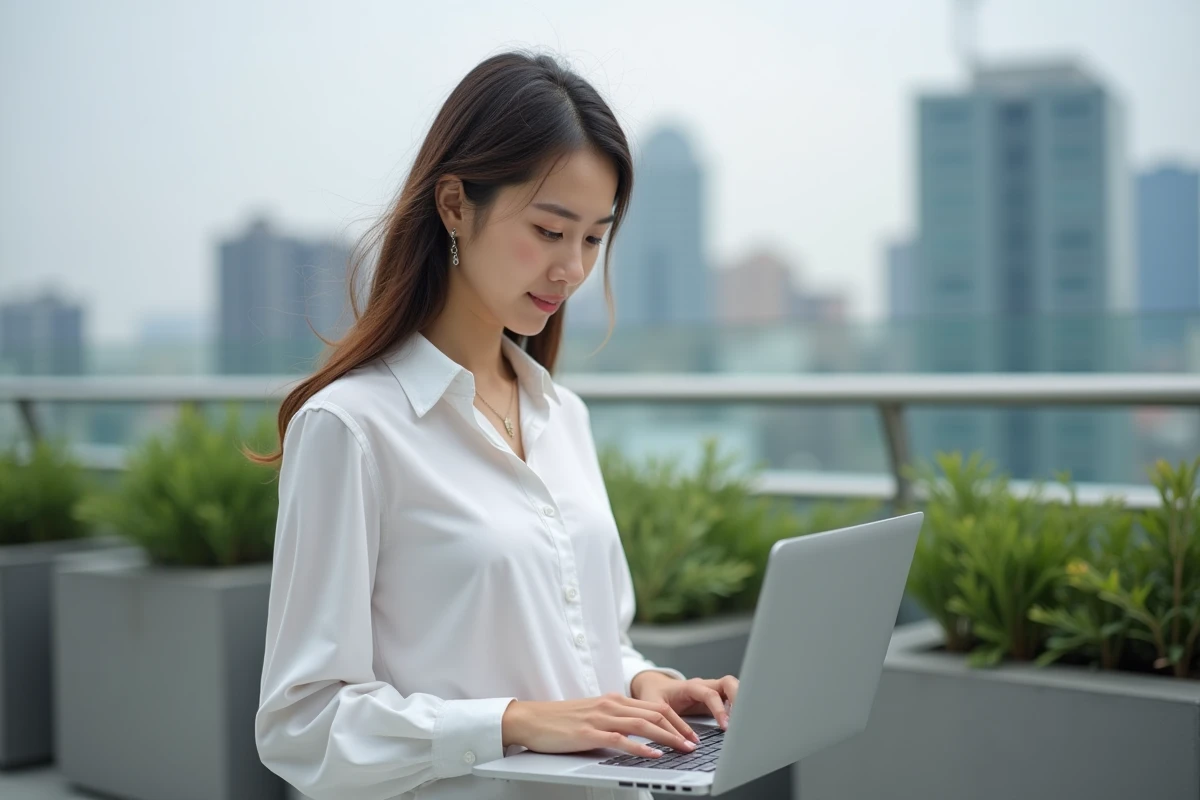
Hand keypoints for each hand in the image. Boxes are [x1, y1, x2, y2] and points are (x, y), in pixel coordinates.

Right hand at [501, 693, 702, 758]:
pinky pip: (621, 740)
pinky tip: (653, 754)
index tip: (690, 732)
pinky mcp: (589, 734)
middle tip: (694, 742)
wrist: (530, 719)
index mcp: (613, 699)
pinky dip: (641, 748)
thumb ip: (615, 720)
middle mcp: (610, 704)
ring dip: (668, 737)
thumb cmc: (560, 720)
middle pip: (655, 713)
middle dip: (679, 728)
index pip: (654, 706)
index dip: (676, 719)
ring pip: (643, 724)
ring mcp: (600, 718)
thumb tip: (637, 733)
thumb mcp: (593, 715)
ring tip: (683, 748)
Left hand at [631, 673, 738, 729]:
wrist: (654, 685)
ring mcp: (711, 691)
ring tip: (744, 721)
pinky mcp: (715, 699)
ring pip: (733, 687)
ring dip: (741, 701)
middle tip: (742, 720)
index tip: (725, 726)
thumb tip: (680, 741)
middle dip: (739, 698)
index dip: (719, 709)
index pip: (710, 694)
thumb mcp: (654, 707)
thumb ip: (666, 722)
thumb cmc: (654, 694)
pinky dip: (738, 707)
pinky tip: (739, 722)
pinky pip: (731, 698)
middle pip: (728, 683)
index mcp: (690, 687)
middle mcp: (703, 686)